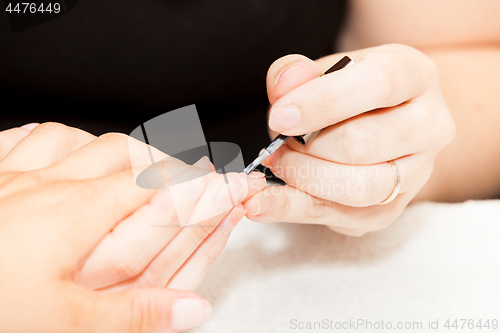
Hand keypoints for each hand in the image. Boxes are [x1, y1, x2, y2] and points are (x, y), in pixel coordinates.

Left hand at [0, 122, 264, 331]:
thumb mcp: (65, 325)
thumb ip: (137, 313)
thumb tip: (191, 310)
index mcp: (74, 214)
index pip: (152, 185)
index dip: (192, 182)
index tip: (221, 182)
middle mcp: (45, 185)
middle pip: (120, 152)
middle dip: (158, 158)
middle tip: (181, 172)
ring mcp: (10, 177)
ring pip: (74, 137)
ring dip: (108, 145)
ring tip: (128, 157)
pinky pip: (22, 139)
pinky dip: (52, 139)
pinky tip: (57, 146)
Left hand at [244, 44, 455, 235]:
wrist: (376, 124)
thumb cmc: (345, 95)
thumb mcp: (322, 70)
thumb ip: (296, 72)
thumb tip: (283, 84)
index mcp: (414, 75)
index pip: (377, 85)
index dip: (322, 102)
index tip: (280, 117)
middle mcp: (428, 126)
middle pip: (361, 144)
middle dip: (305, 149)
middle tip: (276, 146)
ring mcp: (417, 173)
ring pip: (358, 189)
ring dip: (304, 180)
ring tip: (277, 165)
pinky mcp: (394, 208)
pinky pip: (346, 219)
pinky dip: (300, 208)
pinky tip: (273, 198)